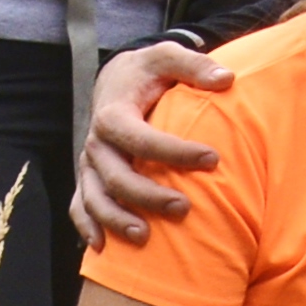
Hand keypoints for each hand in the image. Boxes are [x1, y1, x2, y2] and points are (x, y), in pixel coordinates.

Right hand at [74, 41, 229, 243]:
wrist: (116, 80)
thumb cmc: (148, 72)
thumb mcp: (167, 57)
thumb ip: (194, 65)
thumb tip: (226, 79)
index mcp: (114, 114)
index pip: (141, 138)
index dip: (175, 151)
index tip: (213, 159)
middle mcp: (96, 143)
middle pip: (116, 176)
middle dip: (147, 196)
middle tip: (184, 208)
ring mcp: (89, 164)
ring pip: (94, 198)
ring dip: (116, 220)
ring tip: (146, 239)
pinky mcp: (88, 178)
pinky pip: (79, 206)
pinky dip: (87, 227)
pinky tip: (102, 249)